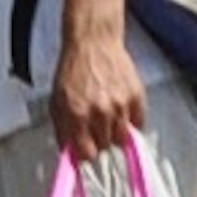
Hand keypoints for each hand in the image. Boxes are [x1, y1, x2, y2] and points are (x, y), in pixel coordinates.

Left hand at [50, 9, 149, 163]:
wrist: (93, 41)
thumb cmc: (73, 69)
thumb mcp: (57, 98)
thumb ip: (62, 129)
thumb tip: (69, 154)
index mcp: (76, 112)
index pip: (87, 154)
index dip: (86, 152)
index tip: (86, 147)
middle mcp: (99, 111)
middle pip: (105, 146)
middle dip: (99, 139)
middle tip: (95, 124)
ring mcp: (120, 104)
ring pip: (122, 138)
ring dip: (114, 131)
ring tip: (108, 115)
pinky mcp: (137, 96)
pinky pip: (138, 124)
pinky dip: (131, 120)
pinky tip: (121, 107)